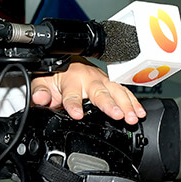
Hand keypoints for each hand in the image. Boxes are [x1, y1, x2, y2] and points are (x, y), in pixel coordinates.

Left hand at [31, 59, 145, 123]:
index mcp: (71, 79)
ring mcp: (103, 81)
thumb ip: (39, 91)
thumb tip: (39, 97)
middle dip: (109, 103)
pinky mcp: (111, 85)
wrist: (68, 64)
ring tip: (132, 118)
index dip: (74, 104)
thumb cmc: (57, 76)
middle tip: (117, 115)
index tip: (76, 114)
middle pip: (100, 92)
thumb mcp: (42, 81)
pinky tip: (141, 113)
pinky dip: (134, 102)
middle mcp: (89, 79)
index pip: (71, 94)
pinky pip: (125, 93)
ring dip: (126, 105)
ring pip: (116, 92)